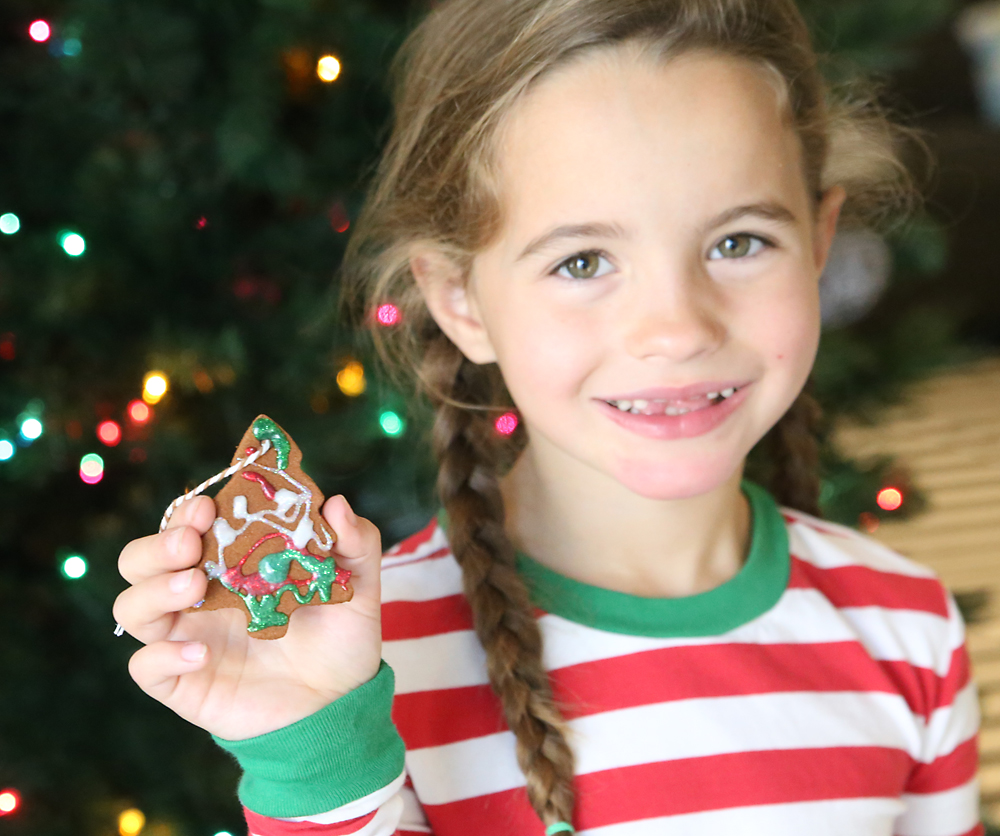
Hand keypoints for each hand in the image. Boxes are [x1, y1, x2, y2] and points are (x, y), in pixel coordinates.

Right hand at [112, 493, 382, 739]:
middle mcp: (199, 596)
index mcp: (230, 563)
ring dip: (154, 591)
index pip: (185, 527)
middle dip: (155, 546)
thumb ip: (356, 541)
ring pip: (132, 609)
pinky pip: (146, 668)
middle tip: (190, 545)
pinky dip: (163, 655)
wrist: (343, 702)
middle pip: (139, 562)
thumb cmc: (342, 637)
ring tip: (194, 586)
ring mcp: (187, 637)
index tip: (207, 507)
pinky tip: (201, 652)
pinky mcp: (185, 683)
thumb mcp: (359, 584)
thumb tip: (335, 503)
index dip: (186, 512)